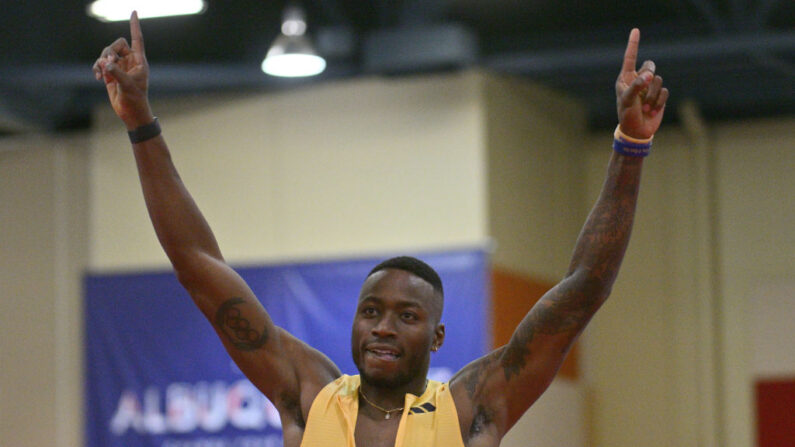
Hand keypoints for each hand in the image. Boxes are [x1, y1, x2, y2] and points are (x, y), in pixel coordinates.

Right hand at [92, 11, 153, 129]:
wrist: (130, 112)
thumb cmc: (135, 99)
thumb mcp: (127, 85)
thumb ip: (116, 73)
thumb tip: (105, 63)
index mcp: (139, 61)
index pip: (137, 39)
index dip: (135, 26)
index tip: (134, 11)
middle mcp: (129, 62)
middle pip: (116, 45)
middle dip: (109, 51)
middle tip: (108, 63)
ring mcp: (119, 67)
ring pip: (106, 54)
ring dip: (101, 61)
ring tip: (101, 73)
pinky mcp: (110, 74)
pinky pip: (101, 64)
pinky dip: (97, 68)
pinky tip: (97, 77)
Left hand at [615, 29, 668, 139]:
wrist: (637, 132)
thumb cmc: (627, 116)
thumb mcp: (628, 101)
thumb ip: (636, 86)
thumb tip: (648, 75)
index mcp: (626, 79)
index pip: (630, 58)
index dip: (633, 44)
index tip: (636, 30)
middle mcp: (638, 80)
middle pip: (650, 66)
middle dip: (648, 76)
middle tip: (644, 86)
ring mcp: (649, 88)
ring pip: (658, 80)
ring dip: (652, 95)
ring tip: (645, 107)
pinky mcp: (659, 96)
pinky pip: (665, 91)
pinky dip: (659, 101)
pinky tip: (652, 110)